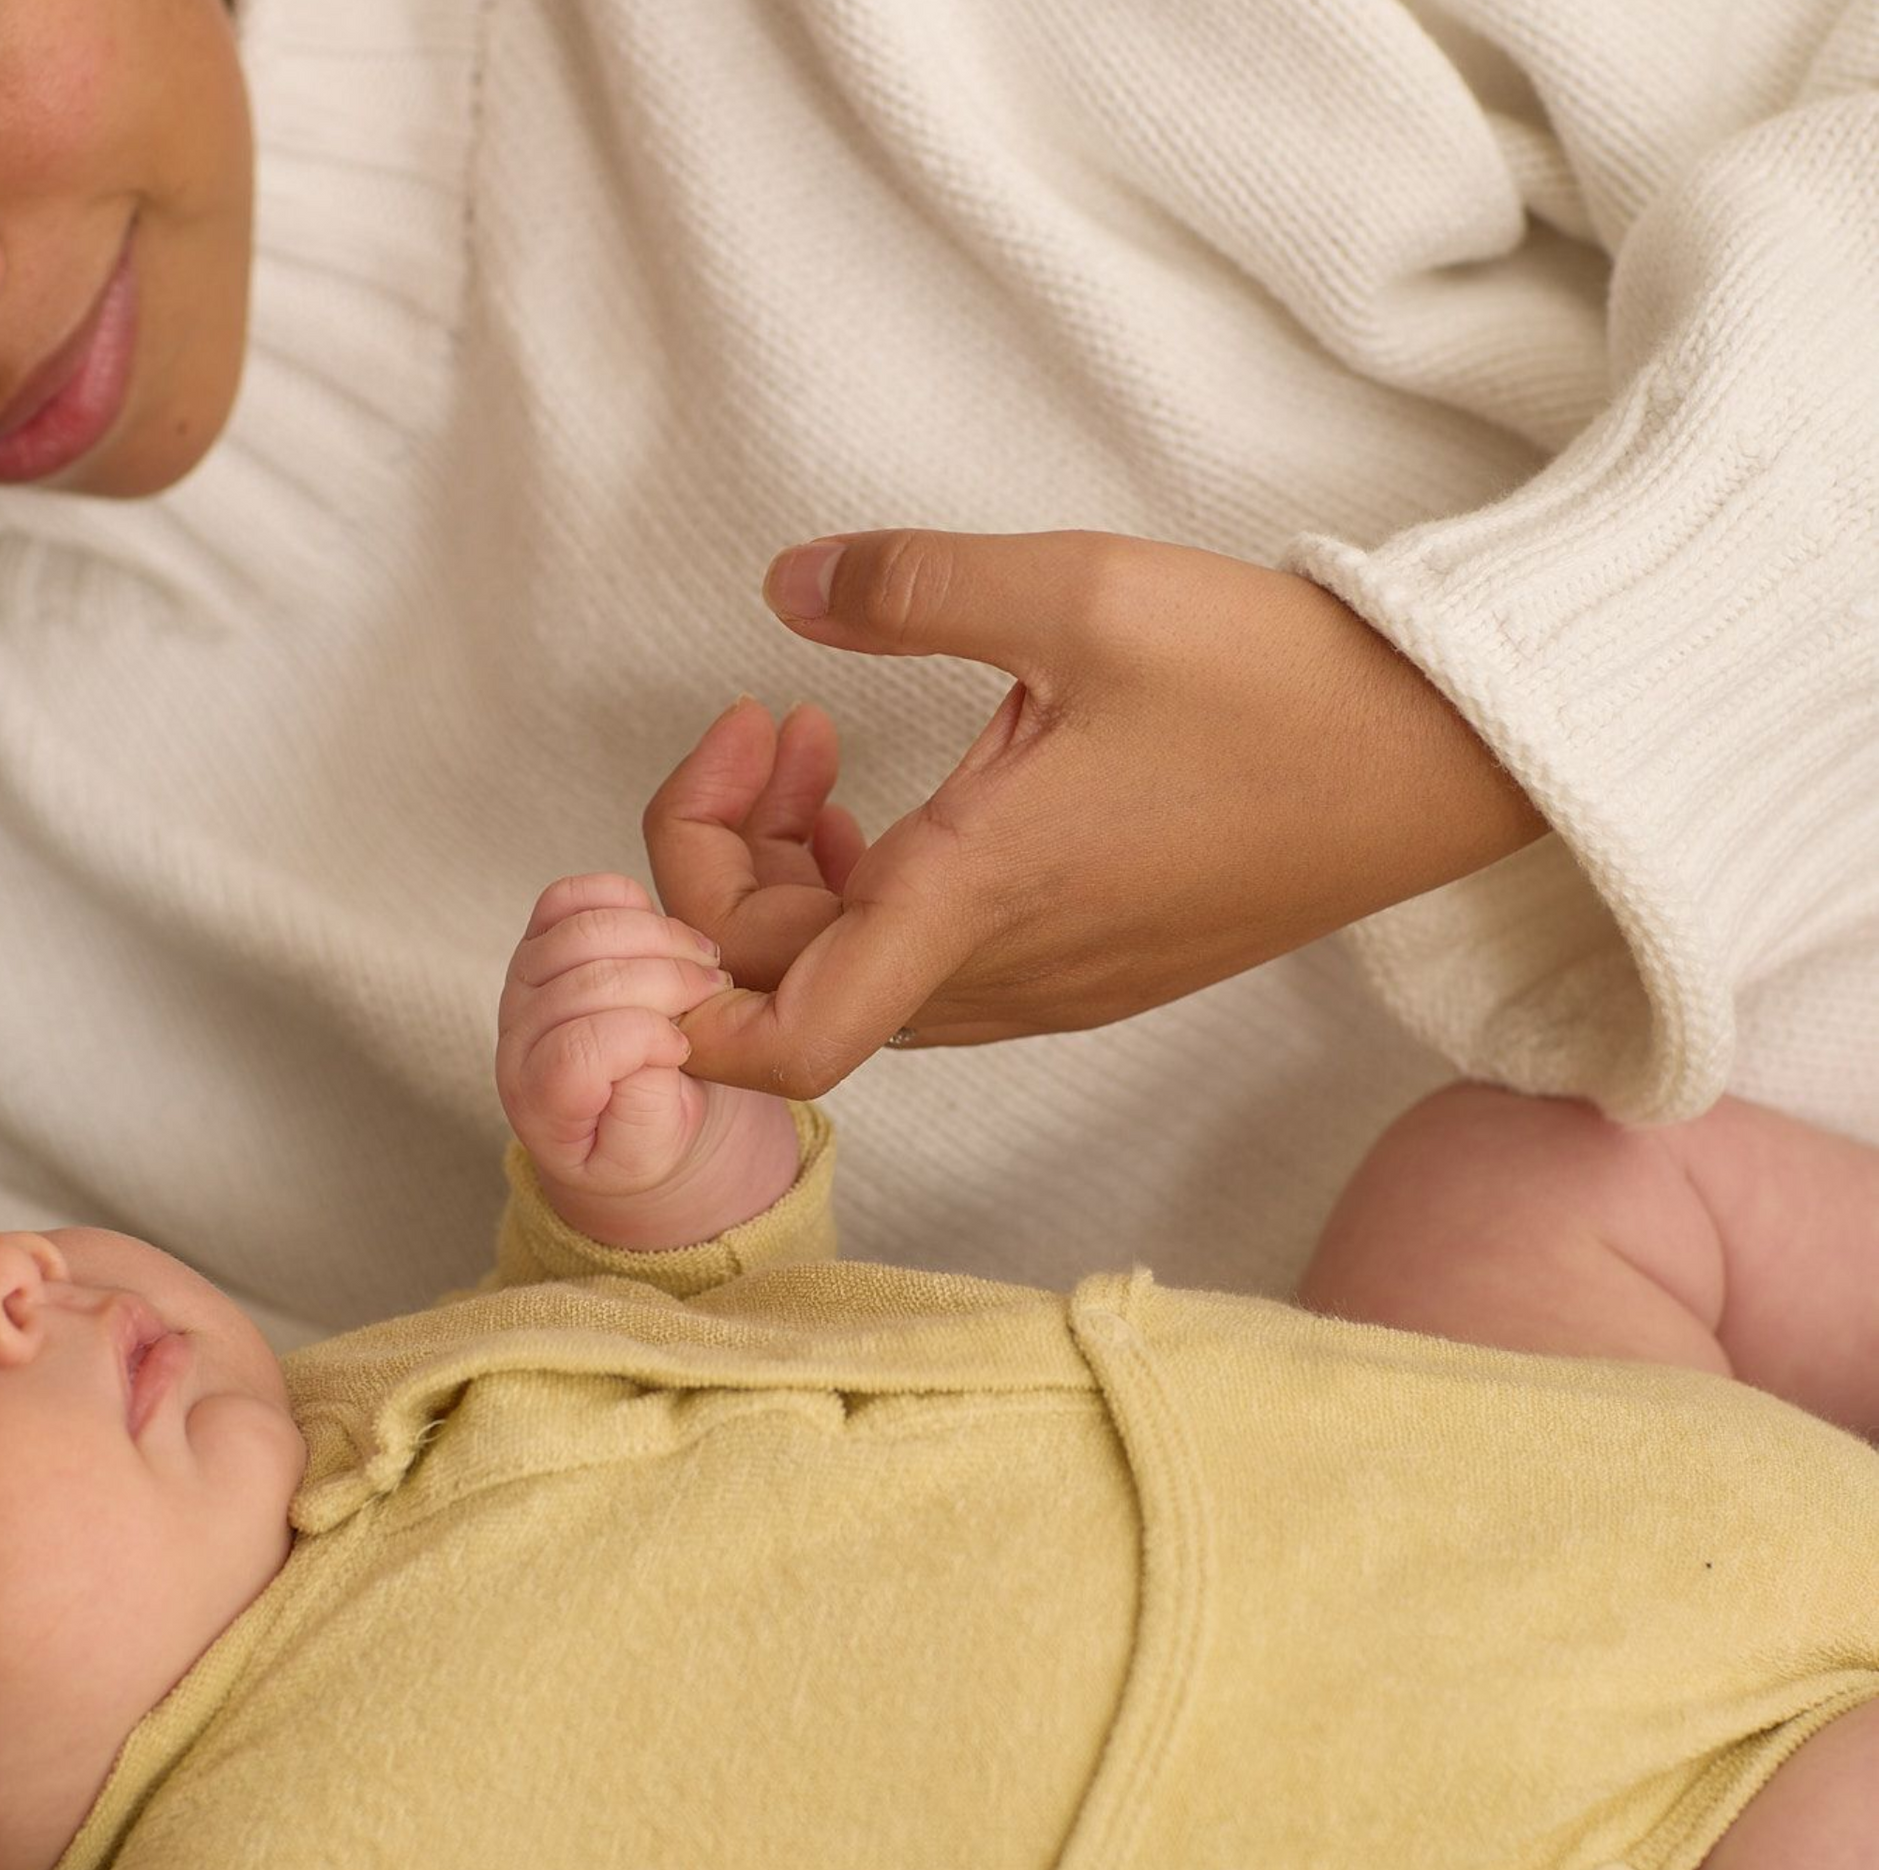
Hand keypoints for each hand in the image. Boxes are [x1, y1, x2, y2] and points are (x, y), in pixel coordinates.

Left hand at [495, 874, 799, 1248]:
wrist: (633, 1117)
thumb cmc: (646, 1138)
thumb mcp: (657, 1152)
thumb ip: (646, 1110)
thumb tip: (655, 1039)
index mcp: (540, 1102)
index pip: (574, 1055)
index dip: (639, 1041)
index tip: (684, 1049)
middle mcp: (518, 1037)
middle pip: (586, 985)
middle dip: (667, 981)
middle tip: (716, 993)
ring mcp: (524, 982)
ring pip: (581, 932)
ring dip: (658, 936)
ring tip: (704, 961)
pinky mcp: (542, 940)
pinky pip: (570, 897)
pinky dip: (624, 899)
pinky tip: (666, 931)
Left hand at [645, 528, 1547, 1097]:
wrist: (1437, 761)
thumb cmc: (1273, 685)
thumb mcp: (1078, 594)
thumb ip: (908, 586)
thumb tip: (787, 585)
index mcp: (975, 895)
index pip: (780, 1038)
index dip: (680, 1003)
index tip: (678, 865)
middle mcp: (1004, 972)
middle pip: (791, 988)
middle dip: (728, 863)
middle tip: (770, 726)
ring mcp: (1054, 986)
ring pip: (861, 983)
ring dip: (802, 888)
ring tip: (822, 761)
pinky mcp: (1097, 971)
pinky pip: (936, 974)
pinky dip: (878, 904)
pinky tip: (912, 808)